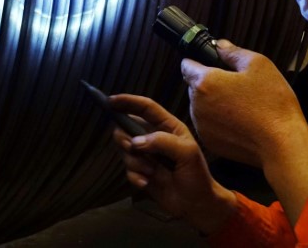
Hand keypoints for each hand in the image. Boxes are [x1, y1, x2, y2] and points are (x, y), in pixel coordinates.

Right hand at [109, 93, 237, 234]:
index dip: (128, 101)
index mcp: (168, 127)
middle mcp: (154, 138)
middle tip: (132, 149)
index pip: (146, 108)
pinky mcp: (141, 172)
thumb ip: (162, 141)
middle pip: (127, 128)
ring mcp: (146, 156)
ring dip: (136, 162)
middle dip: (126, 138)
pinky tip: (147, 183)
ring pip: (126, 150)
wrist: (196, 205)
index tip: (110, 101)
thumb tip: (135, 142)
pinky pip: (127, 170)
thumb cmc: (197, 175)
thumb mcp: (186, 153)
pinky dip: (135, 176)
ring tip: (152, 172)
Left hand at [181, 40, 304, 167]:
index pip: (187, 65)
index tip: (210, 64)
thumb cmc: (271, 104)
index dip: (198, 62)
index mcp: (205, 82)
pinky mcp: (210, 142)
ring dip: (214, 103)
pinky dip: (219, 122)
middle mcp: (197, 104)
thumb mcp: (258, 65)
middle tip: (236, 87)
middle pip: (195, 87)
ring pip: (201, 107)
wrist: (281, 145)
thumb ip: (233, 52)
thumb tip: (220, 45)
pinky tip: (240, 121)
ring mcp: (201, 125)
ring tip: (241, 106)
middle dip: (210, 84)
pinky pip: (208, 125)